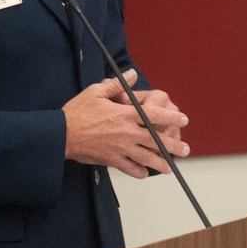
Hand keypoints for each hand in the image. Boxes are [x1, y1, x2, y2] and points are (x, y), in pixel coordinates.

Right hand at [62, 69, 188, 178]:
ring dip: (161, 163)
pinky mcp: (112, 160)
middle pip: (156, 141)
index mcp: (125, 114)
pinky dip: (140, 172)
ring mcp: (120, 148)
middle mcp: (126, 132)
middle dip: (173, 146)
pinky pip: (130, 168)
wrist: (62, 134)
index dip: (171, 118)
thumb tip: (133, 74)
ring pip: (147, 158)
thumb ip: (118, 84)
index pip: (154, 116)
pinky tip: (145, 172)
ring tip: (169, 167)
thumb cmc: (78, 112)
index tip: (183, 119)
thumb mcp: (96, 92)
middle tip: (184, 150)